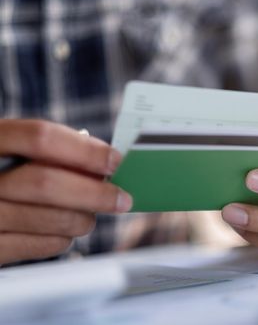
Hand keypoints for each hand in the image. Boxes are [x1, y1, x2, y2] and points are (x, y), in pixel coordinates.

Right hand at [0, 119, 131, 263]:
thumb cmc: (4, 176)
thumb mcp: (15, 153)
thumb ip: (51, 152)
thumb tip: (105, 164)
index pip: (40, 137)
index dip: (84, 150)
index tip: (114, 161)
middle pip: (46, 183)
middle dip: (95, 193)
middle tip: (122, 198)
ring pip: (49, 219)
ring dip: (83, 218)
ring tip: (90, 216)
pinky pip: (40, 246)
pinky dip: (63, 238)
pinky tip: (64, 231)